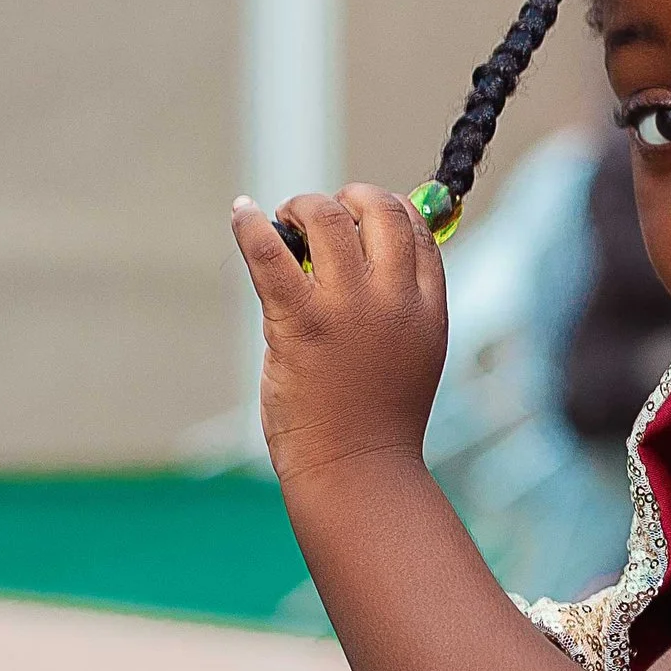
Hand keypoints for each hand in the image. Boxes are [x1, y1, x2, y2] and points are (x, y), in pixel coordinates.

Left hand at [230, 185, 448, 489]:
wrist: (355, 472)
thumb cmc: (375, 419)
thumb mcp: (411, 355)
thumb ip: (398, 306)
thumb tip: (363, 252)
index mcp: (428, 307)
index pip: (417, 229)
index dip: (388, 207)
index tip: (361, 212)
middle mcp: (394, 299)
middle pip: (379, 211)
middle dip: (348, 198)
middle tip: (317, 212)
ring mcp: (348, 309)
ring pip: (326, 218)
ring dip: (302, 206)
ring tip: (283, 220)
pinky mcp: (300, 323)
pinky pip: (269, 252)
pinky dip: (250, 224)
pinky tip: (242, 212)